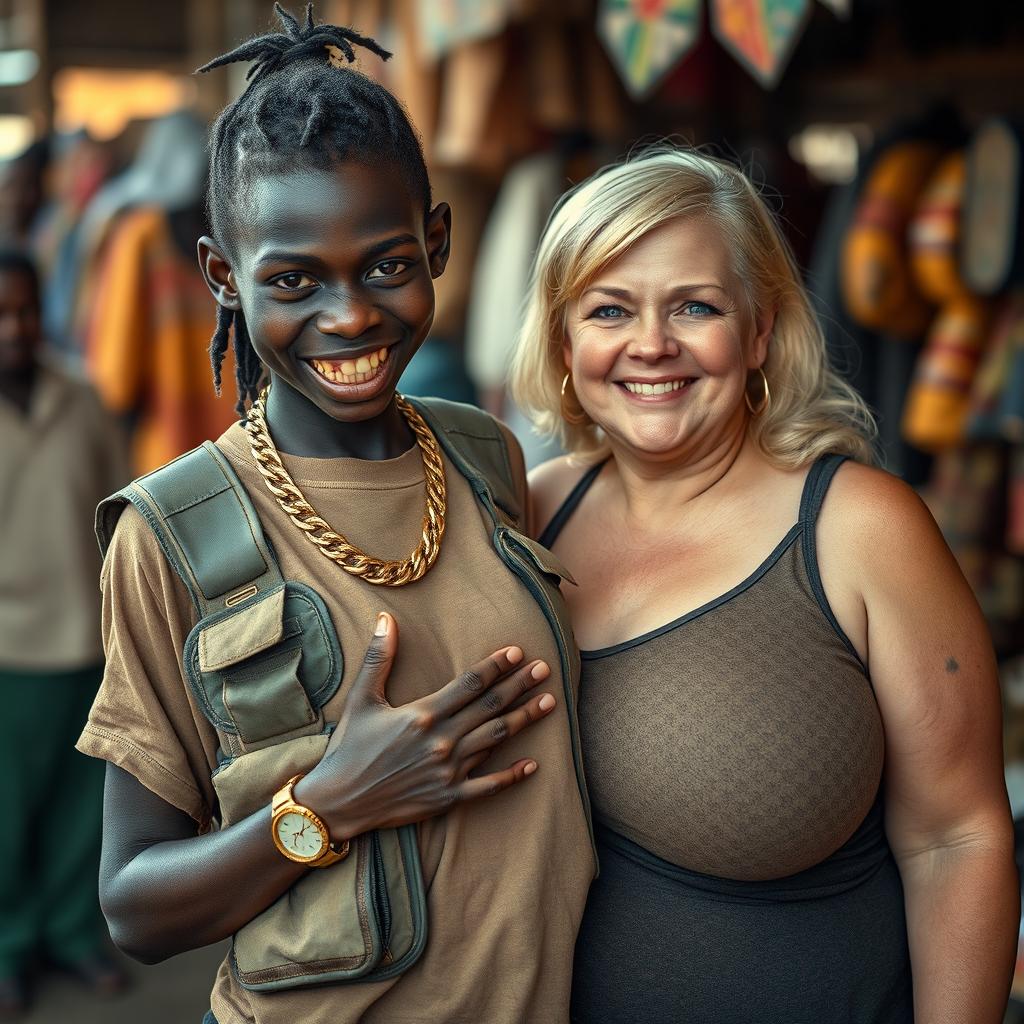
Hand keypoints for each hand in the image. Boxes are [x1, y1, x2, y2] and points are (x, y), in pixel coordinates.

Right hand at [294, 612, 555, 837]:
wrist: (338, 802)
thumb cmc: (348, 748)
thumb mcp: (362, 698)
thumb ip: (379, 658)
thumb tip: (385, 619)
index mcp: (423, 714)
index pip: (469, 684)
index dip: (495, 666)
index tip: (517, 652)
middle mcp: (441, 741)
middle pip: (490, 707)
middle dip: (520, 686)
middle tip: (545, 669)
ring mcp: (447, 770)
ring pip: (495, 739)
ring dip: (523, 720)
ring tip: (549, 703)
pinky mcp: (447, 797)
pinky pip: (487, 785)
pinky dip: (511, 775)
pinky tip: (532, 763)